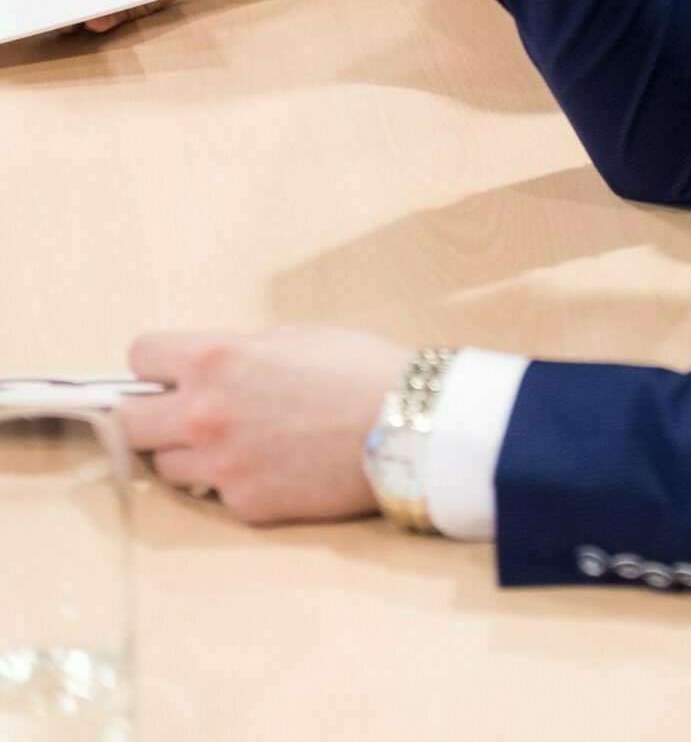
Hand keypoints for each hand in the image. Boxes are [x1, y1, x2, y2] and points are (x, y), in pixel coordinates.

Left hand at [122, 326, 407, 524]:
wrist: (406, 425)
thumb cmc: (357, 370)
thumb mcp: (290, 338)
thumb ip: (235, 354)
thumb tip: (204, 371)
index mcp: (214, 359)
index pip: (140, 357)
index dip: (156, 364)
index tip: (169, 372)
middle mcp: (204, 414)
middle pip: (129, 422)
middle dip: (152, 415)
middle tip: (182, 414)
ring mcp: (221, 466)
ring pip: (166, 467)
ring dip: (189, 454)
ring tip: (236, 442)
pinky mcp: (245, 506)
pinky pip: (216, 495)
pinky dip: (234, 482)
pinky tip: (273, 466)